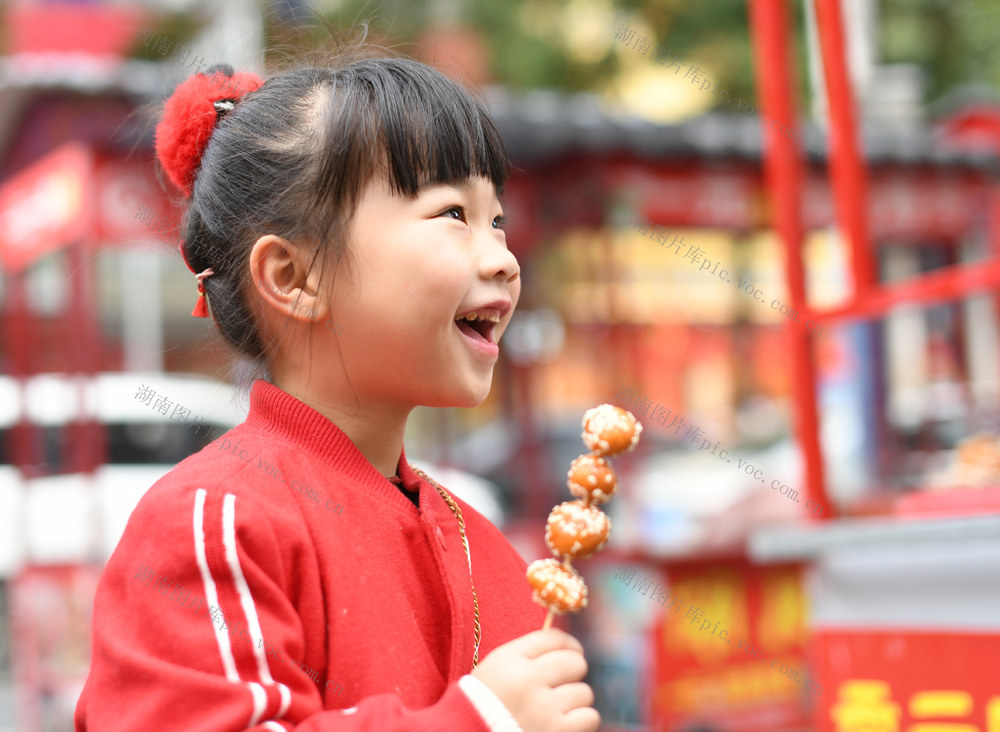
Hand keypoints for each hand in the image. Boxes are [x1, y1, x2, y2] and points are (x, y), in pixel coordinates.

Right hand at [470, 629, 598, 731]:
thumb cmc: (483, 705)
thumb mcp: (495, 669)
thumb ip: (526, 655)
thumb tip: (565, 645)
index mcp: (510, 659)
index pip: (554, 638)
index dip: (569, 645)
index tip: (571, 653)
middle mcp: (528, 680)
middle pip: (575, 662)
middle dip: (572, 673)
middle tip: (562, 684)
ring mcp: (544, 708)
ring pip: (584, 692)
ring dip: (574, 702)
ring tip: (556, 710)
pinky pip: (590, 717)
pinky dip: (581, 722)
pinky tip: (564, 724)